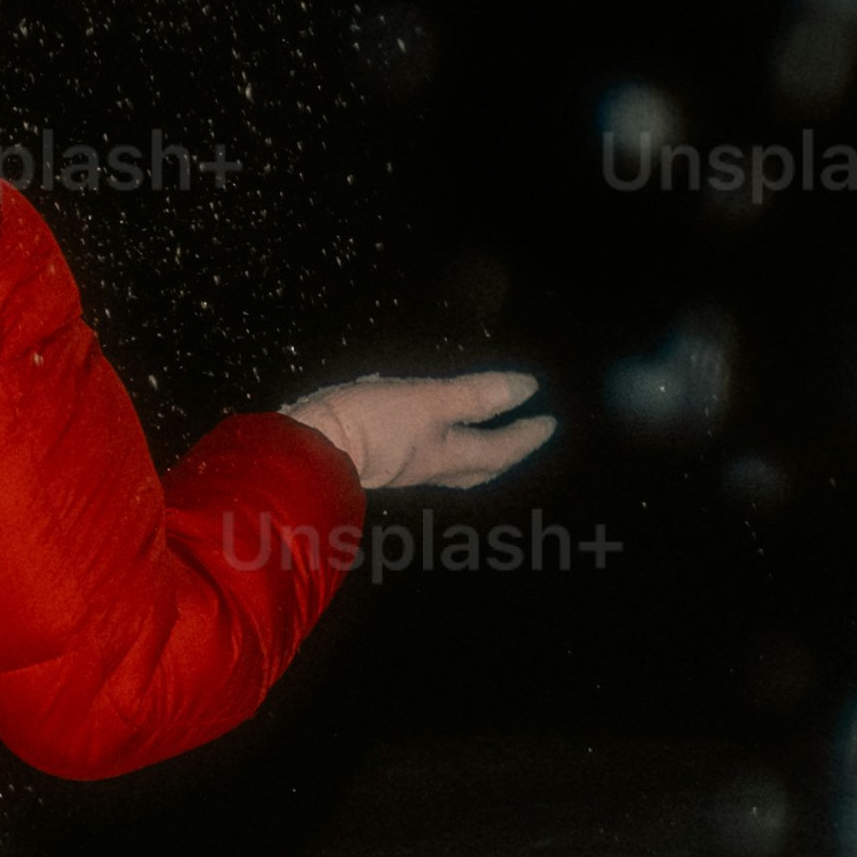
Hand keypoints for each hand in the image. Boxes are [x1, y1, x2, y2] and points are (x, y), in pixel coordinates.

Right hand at [284, 369, 554, 497]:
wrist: (306, 446)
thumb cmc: (370, 423)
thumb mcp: (428, 400)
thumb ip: (475, 395)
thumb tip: (527, 389)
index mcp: (447, 455)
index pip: (499, 448)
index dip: (525, 435)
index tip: (549, 422)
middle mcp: (429, 466)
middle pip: (477, 467)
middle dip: (502, 455)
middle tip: (522, 440)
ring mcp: (402, 466)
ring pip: (452, 463)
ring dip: (473, 452)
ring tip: (483, 438)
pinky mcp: (376, 458)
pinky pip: (424, 455)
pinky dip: (441, 445)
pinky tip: (428, 434)